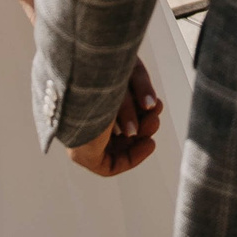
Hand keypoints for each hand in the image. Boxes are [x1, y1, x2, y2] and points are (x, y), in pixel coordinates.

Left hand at [65, 58, 162, 177]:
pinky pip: (110, 165)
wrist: (84, 78)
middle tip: (155, 115)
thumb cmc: (102, 71)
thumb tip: (151, 106)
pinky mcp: (83, 154)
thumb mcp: (125, 77)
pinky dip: (133, 157)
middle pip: (118, 132)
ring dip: (143, 135)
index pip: (114, 115)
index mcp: (88, 99)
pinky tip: (148, 144)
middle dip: (145, 124)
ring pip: (118, 145)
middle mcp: (84, 117)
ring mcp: (81, 136)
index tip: (154, 107)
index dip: (139, 113)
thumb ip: (138, 90)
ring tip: (152, 122)